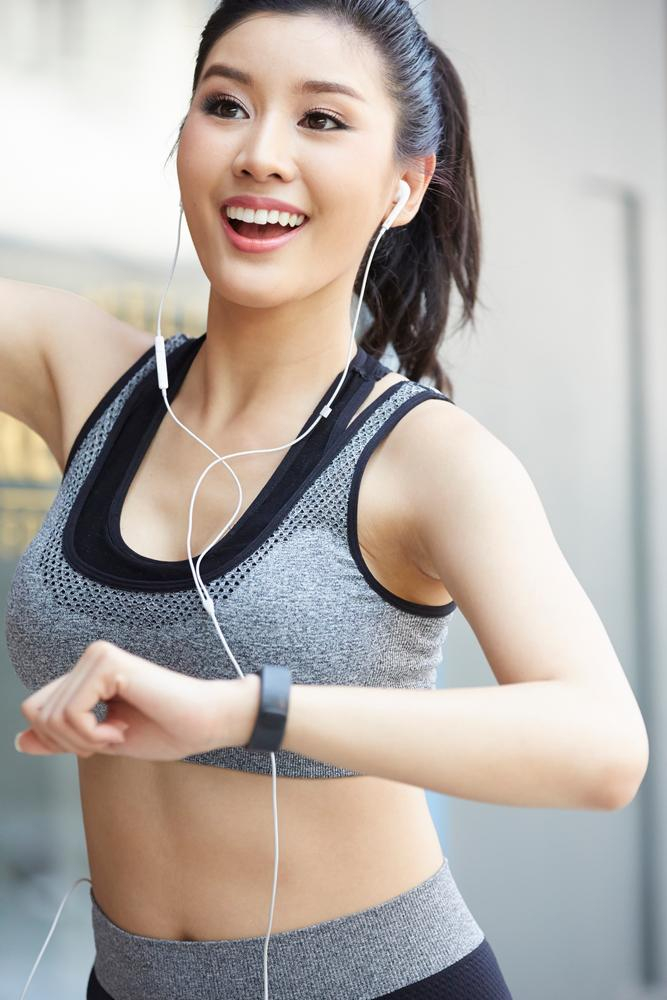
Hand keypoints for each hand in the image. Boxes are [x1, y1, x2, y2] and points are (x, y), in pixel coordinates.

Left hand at [15, 640, 255, 760]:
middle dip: (70, 742)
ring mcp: (97, 656)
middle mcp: (90, 658)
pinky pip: (71, 713)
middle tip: (111, 739)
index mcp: (87, 673)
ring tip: (119, 732)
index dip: (61, 739)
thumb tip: (19, 740)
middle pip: (37, 712)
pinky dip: (92, 734)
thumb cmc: (165, 730)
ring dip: (84, 740)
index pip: (37, 709)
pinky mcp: (107, 663)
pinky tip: (121, 727)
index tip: (102, 741)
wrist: (205, 724)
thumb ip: (62, 738)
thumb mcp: (101, 741)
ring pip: (51, 715)